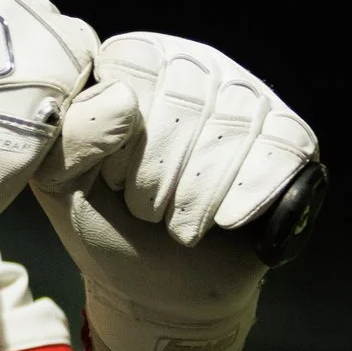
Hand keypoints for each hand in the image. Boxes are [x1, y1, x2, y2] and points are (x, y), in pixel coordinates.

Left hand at [32, 32, 318, 350]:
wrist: (160, 287)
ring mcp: (247, 95)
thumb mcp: (61, 181)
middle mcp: (193, 65)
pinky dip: (245, 200)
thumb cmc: (105, 222)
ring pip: (235, 125)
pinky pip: (281, 150)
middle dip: (157, 174)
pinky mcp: (290, 136)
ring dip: (197, 196)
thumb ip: (67, 135)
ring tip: (178, 220)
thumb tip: (124, 98)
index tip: (111, 178)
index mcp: (134, 63)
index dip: (119, 137)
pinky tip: (226, 220)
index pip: (134, 64)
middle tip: (145, 209)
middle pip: (187, 95)